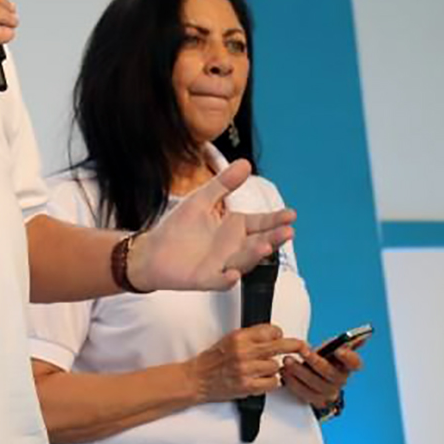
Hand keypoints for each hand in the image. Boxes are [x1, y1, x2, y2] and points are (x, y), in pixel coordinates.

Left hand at [128, 160, 295, 290]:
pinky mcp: (205, 278)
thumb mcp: (202, 200)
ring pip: (243, 261)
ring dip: (254, 255)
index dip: (276, 220)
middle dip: (274, 238)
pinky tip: (232, 275)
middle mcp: (234, 248)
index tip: (291, 215)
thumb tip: (245, 163)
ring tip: (265, 246)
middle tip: (288, 232)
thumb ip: (223, 184)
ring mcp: (222, 264)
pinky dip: (226, 279)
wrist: (152, 251)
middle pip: (258, 243)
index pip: (261, 223)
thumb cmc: (179, 226)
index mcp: (235, 228)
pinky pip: (219, 280)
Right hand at [185, 324, 305, 402]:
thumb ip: (250, 337)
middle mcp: (243, 351)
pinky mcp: (248, 385)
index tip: (279, 337)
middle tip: (303, 346)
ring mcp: (246, 369)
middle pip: (279, 346)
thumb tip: (273, 337)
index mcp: (239, 337)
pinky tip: (262, 380)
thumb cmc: (212, 361)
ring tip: (260, 370)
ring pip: (276, 366)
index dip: (278, 334)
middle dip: (294, 346)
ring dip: (273, 369)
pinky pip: (273, 382)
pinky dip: (271, 382)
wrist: (197, 379)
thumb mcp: (229, 340)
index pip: (269, 330)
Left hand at [281, 344, 362, 407]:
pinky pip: (305, 393)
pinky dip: (293, 382)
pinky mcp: (317, 401)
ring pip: (315, 384)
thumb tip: (363, 337)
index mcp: (347, 366)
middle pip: (330, 373)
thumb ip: (341, 343)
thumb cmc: (324, 363)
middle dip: (314, 361)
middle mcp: (340, 380)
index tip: (339, 350)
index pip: (355, 363)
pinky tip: (286, 373)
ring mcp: (329, 392)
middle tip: (302, 350)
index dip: (349, 358)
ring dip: (299, 371)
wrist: (315, 382)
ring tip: (288, 361)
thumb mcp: (331, 351)